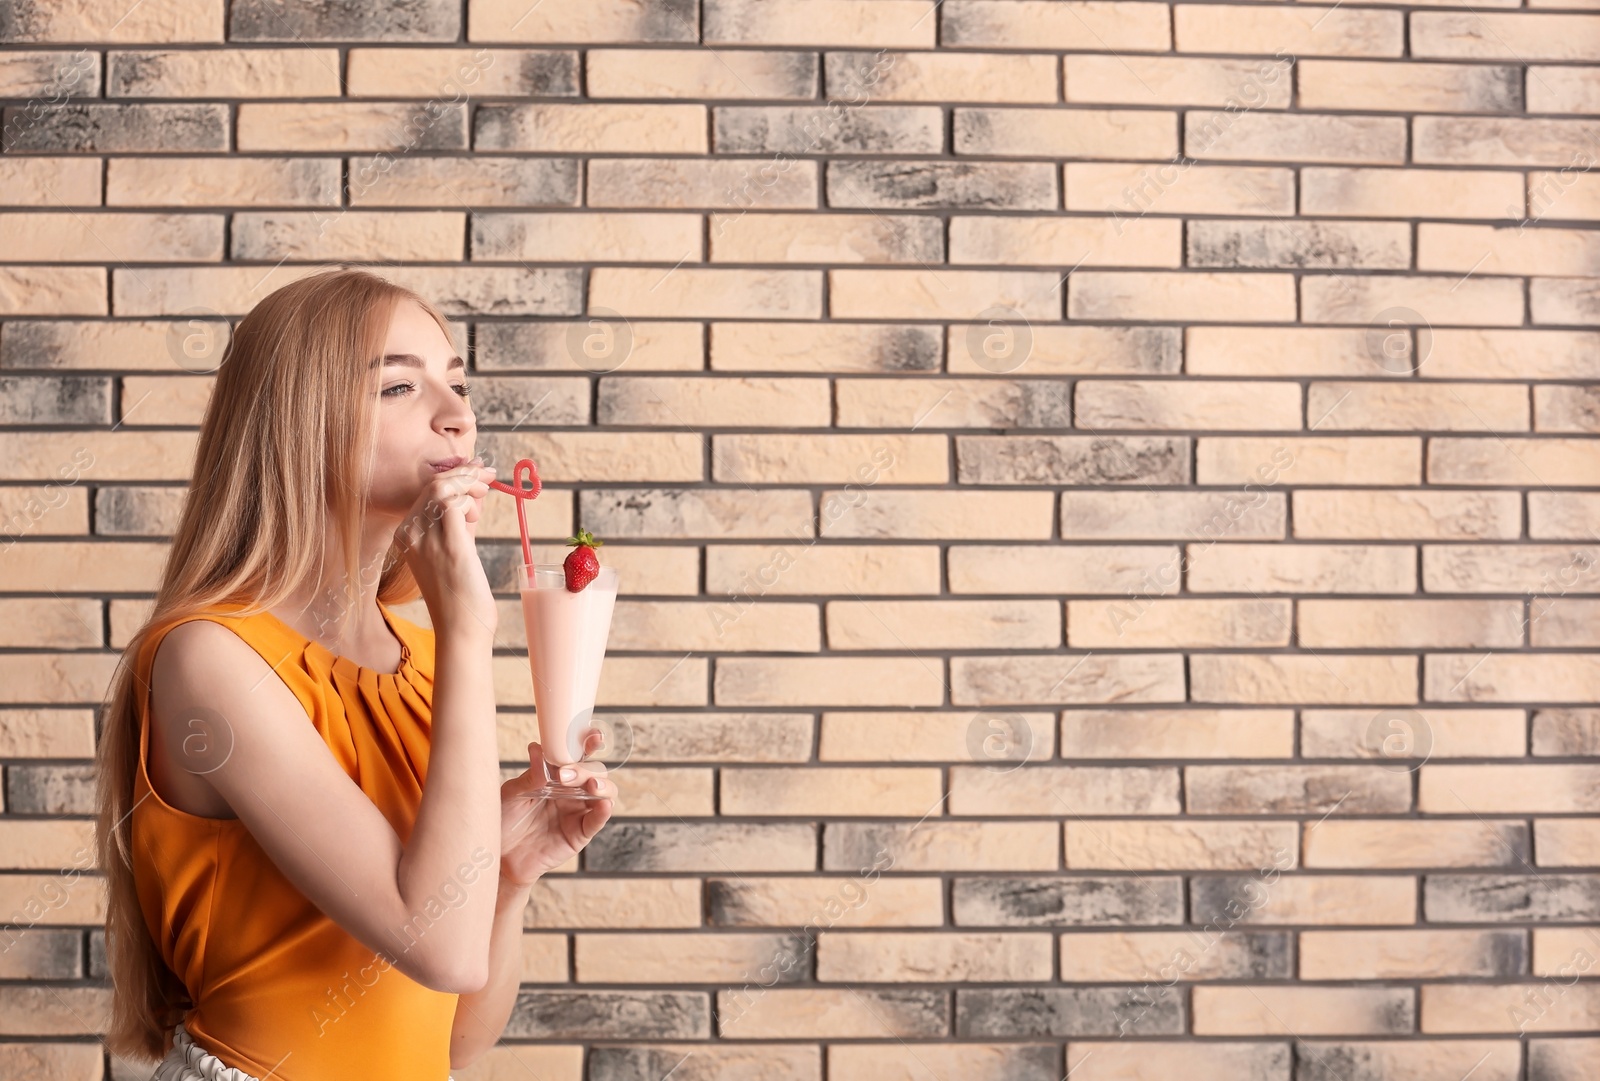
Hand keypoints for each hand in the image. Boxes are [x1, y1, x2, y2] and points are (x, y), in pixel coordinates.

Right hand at [397, 456, 496, 634]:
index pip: (426, 492)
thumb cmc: (460, 594)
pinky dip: (469, 499)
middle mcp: (411, 535)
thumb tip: (474, 493)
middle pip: (433, 485)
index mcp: (406, 536)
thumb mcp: (453, 550)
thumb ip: (458, 523)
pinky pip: (454, 503)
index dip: (454, 477)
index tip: (477, 472)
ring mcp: (426, 540)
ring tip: (484, 495)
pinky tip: (477, 515)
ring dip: (469, 483)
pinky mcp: (449, 547)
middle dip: (464, 474)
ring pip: (442, 488)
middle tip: (487, 476)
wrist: (461, 629)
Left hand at [498, 731, 613, 888]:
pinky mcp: (580, 833)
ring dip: (602, 785)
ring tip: (591, 786)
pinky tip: (603, 805)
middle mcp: (571, 790)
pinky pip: (597, 821)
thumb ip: (530, 776)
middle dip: (585, 769)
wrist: (497, 855)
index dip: (589, 743)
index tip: (593, 735)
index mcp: (556, 775)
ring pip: (605, 792)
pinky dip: (604, 812)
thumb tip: (538, 748)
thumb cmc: (503, 820)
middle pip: (594, 771)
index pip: (578, 754)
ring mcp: (577, 811)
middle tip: (565, 774)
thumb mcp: (511, 794)